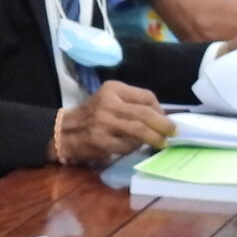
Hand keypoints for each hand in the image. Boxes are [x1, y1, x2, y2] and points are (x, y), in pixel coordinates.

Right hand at [52, 81, 175, 164]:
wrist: (63, 131)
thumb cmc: (92, 115)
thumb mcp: (110, 100)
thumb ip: (132, 104)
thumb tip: (163, 117)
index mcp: (113, 88)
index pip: (146, 96)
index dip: (160, 109)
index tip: (166, 119)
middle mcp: (109, 102)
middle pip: (145, 114)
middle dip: (163, 125)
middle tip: (173, 133)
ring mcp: (104, 122)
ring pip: (139, 130)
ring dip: (154, 138)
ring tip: (162, 143)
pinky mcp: (100, 140)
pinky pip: (127, 145)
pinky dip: (135, 148)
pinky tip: (136, 148)